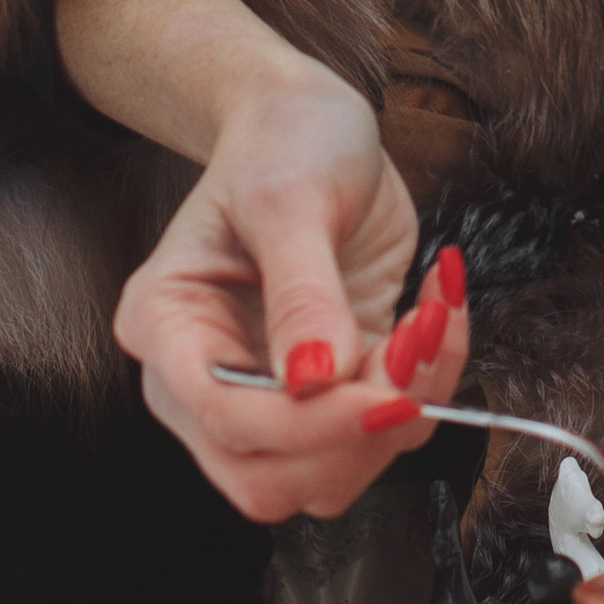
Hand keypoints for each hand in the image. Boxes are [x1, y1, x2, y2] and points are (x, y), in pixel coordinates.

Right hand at [111, 78, 464, 522]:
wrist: (311, 126)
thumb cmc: (282, 144)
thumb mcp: (290, 198)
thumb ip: (302, 290)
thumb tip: (317, 378)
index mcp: (166, 328)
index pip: (225, 418)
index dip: (310, 422)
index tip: (388, 389)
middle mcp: (203, 380)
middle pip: (267, 478)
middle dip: (357, 435)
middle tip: (413, 350)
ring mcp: (267, 393)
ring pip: (329, 476)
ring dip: (402, 414)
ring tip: (431, 318)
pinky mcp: (330, 389)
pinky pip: (379, 432)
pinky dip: (427, 388)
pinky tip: (436, 317)